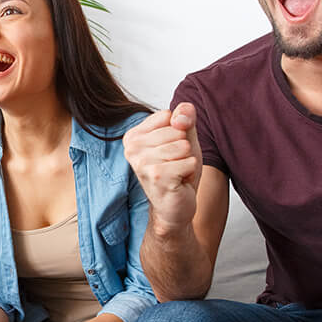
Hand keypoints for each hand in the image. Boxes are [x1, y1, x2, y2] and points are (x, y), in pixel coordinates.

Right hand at [122, 104, 202, 233]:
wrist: (174, 207)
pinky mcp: (157, 176)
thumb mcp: (183, 139)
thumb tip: (182, 114)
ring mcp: (142, 163)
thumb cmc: (177, 172)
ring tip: (176, 173)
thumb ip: (184, 118)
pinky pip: (189, 162)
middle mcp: (132, 148)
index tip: (170, 150)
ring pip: (183, 146)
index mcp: (133, 136)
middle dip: (184, 149)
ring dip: (187, 162)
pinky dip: (190, 173)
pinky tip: (178, 182)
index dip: (179, 132)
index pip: (168, 115)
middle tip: (174, 165)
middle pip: (177, 130)